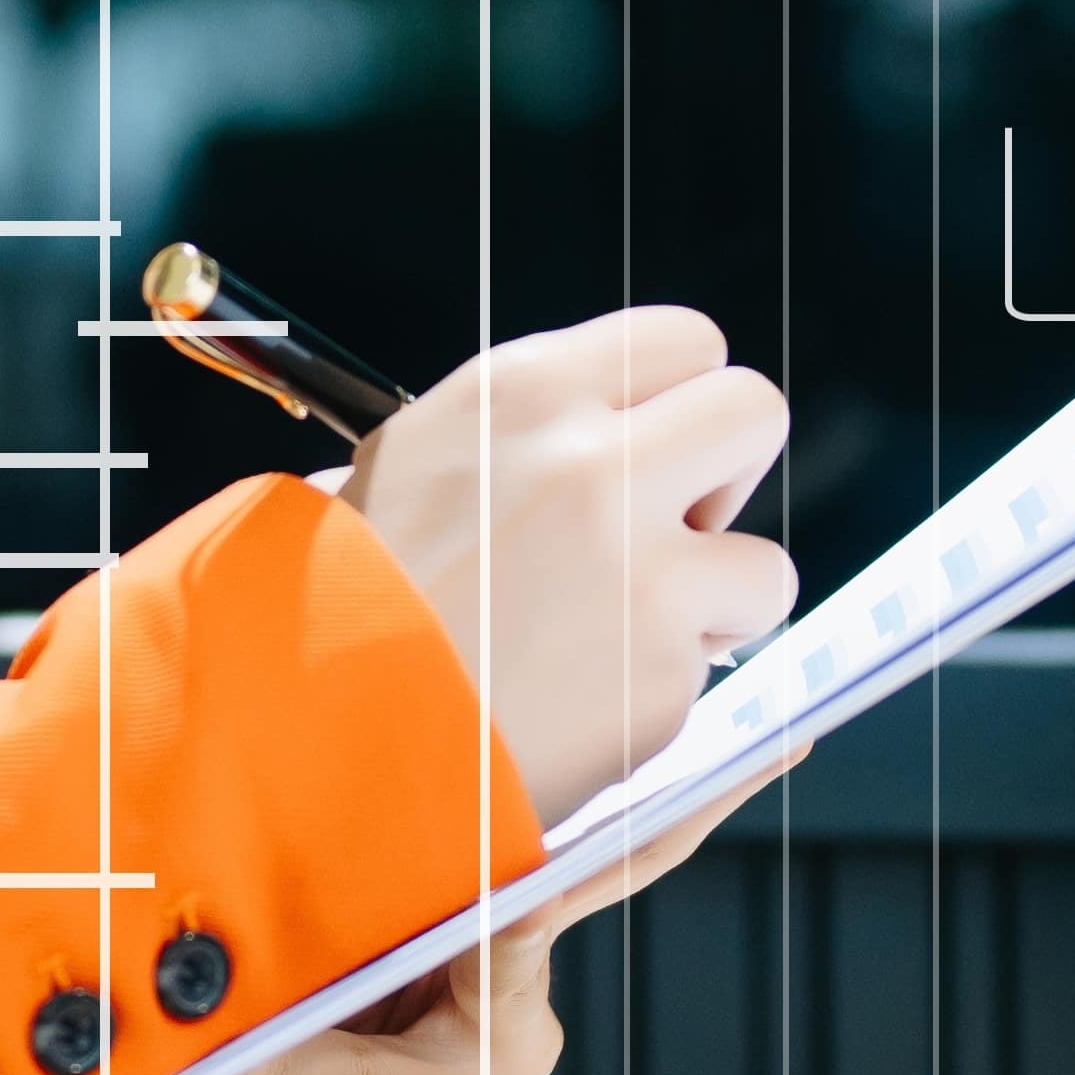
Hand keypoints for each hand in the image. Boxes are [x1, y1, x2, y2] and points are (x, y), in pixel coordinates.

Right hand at [340, 305, 794, 821]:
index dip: (676, 400)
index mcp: (530, 391)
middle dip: (728, 474)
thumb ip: (526, 434)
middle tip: (674, 529)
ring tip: (622, 635)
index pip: (687, 340)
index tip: (651, 448)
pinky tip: (577, 701)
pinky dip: (660, 690)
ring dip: (714, 603)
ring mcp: (643, 577)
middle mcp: (597, 466)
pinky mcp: (662, 678)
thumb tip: (609, 429)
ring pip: (766, 566)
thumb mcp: (414, 459)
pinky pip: (707, 671)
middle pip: (754, 413)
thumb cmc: (343, 598)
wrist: (307, 733)